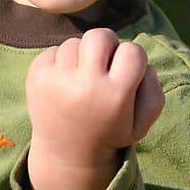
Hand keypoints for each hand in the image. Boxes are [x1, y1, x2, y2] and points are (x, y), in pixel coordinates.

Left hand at [25, 28, 164, 189]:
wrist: (66, 154)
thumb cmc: (109, 133)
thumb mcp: (141, 125)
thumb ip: (154, 92)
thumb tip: (145, 65)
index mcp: (114, 96)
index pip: (133, 51)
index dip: (133, 58)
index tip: (126, 73)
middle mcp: (85, 85)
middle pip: (100, 35)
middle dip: (107, 46)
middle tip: (103, 65)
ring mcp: (57, 79)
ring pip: (75, 42)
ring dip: (82, 55)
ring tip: (81, 79)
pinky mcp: (36, 76)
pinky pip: (53, 49)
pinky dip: (61, 61)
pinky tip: (64, 82)